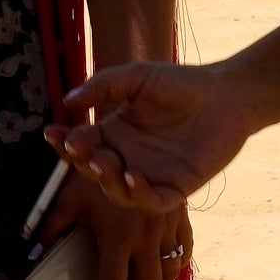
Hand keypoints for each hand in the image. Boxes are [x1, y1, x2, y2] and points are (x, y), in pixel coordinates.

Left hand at [36, 172, 191, 279]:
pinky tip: (164, 266)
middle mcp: (146, 238)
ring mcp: (167, 227)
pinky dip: (175, 265)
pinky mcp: (181, 216)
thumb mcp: (70, 195)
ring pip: (168, 274)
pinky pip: (184, 251)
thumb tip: (32, 251)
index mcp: (117, 238)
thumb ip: (52, 226)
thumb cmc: (97, 167)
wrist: (137, 139)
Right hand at [43, 61, 256, 212]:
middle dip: (82, 162)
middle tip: (79, 148)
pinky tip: (134, 176)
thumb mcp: (138, 77)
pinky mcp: (175, 189)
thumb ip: (104, 85)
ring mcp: (149, 177)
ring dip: (107, 180)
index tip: (52, 132)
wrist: (227, 96)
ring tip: (104, 161)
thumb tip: (67, 101)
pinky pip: (151, 202)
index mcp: (114, 134)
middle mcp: (127, 159)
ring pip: (118, 191)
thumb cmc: (182, 83)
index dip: (63, 141)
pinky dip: (139, 194)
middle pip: (94, 170)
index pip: (81, 143)